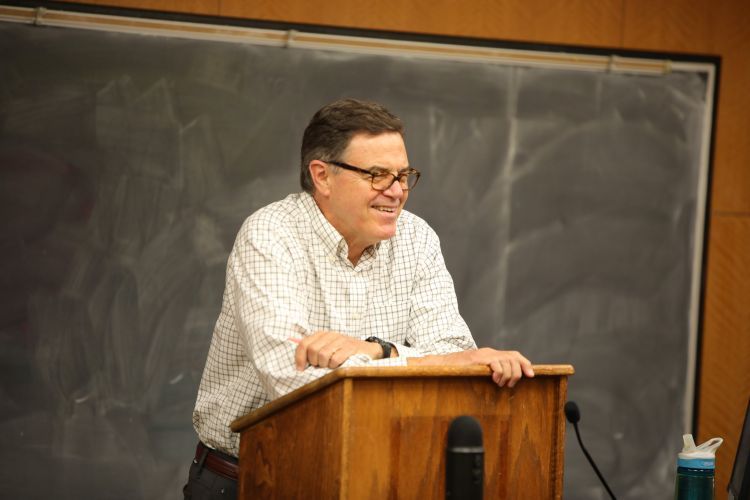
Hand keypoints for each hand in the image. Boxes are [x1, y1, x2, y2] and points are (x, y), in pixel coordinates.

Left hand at [291, 331, 381, 370]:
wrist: (367, 350)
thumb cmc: (344, 353)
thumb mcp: (327, 350)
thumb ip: (312, 352)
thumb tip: (296, 360)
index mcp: (322, 335)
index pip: (303, 344)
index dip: (300, 358)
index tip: (301, 369)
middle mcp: (330, 335)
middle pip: (312, 350)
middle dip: (314, 362)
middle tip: (321, 366)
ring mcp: (341, 339)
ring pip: (323, 355)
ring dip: (325, 365)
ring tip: (330, 366)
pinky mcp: (351, 346)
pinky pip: (335, 358)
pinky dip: (335, 365)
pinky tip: (338, 366)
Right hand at [411, 348, 533, 387]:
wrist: (443, 366)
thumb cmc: (460, 373)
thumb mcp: (479, 372)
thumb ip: (491, 373)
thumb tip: (505, 383)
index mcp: (492, 355)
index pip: (514, 355)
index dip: (525, 364)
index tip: (531, 375)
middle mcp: (490, 352)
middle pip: (514, 358)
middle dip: (517, 373)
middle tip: (509, 385)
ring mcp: (485, 354)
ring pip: (508, 363)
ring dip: (508, 376)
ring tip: (499, 383)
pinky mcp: (479, 359)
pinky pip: (497, 364)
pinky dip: (499, 373)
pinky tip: (493, 379)